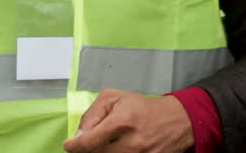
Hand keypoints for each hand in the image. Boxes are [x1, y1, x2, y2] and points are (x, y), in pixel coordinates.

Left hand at [62, 89, 193, 152]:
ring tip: (104, 143)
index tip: (69, 145)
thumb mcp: (115, 97)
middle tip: (85, 143)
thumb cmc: (144, 107)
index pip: (88, 142)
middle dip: (85, 149)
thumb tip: (79, 134)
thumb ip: (93, 113)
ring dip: (100, 152)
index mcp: (122, 121)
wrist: (176, 120)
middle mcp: (131, 142)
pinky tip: (114, 148)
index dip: (73, 147)